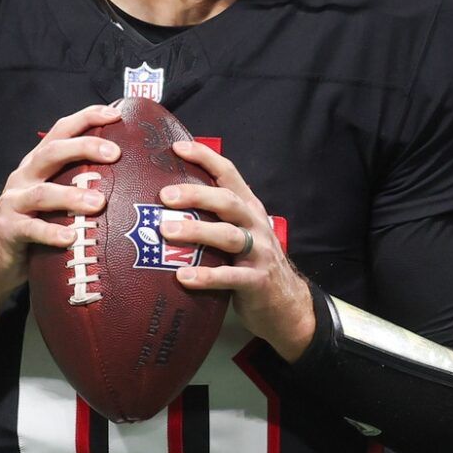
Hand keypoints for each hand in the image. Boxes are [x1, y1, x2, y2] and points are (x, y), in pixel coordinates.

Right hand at [0, 103, 120, 293]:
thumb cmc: (33, 227)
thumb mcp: (54, 200)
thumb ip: (77, 184)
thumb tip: (127, 177)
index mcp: (38, 164)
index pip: (61, 131)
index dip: (86, 118)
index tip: (115, 114)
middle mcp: (25, 176)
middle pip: (53, 152)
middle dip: (84, 148)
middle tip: (115, 153)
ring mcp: (14, 202)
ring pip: (44, 193)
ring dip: (72, 196)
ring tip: (98, 203)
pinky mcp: (8, 229)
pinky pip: (31, 229)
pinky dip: (51, 232)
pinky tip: (71, 237)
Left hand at [159, 140, 315, 360]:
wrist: (287, 305)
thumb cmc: (252, 264)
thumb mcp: (239, 234)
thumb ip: (214, 218)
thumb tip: (167, 204)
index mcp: (249, 209)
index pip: (229, 174)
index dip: (205, 158)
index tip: (177, 147)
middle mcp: (255, 225)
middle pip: (227, 202)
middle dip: (196, 195)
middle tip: (164, 196)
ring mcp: (259, 253)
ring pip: (228, 236)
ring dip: (197, 231)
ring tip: (166, 231)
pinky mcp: (257, 281)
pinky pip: (231, 277)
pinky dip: (206, 276)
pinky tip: (183, 276)